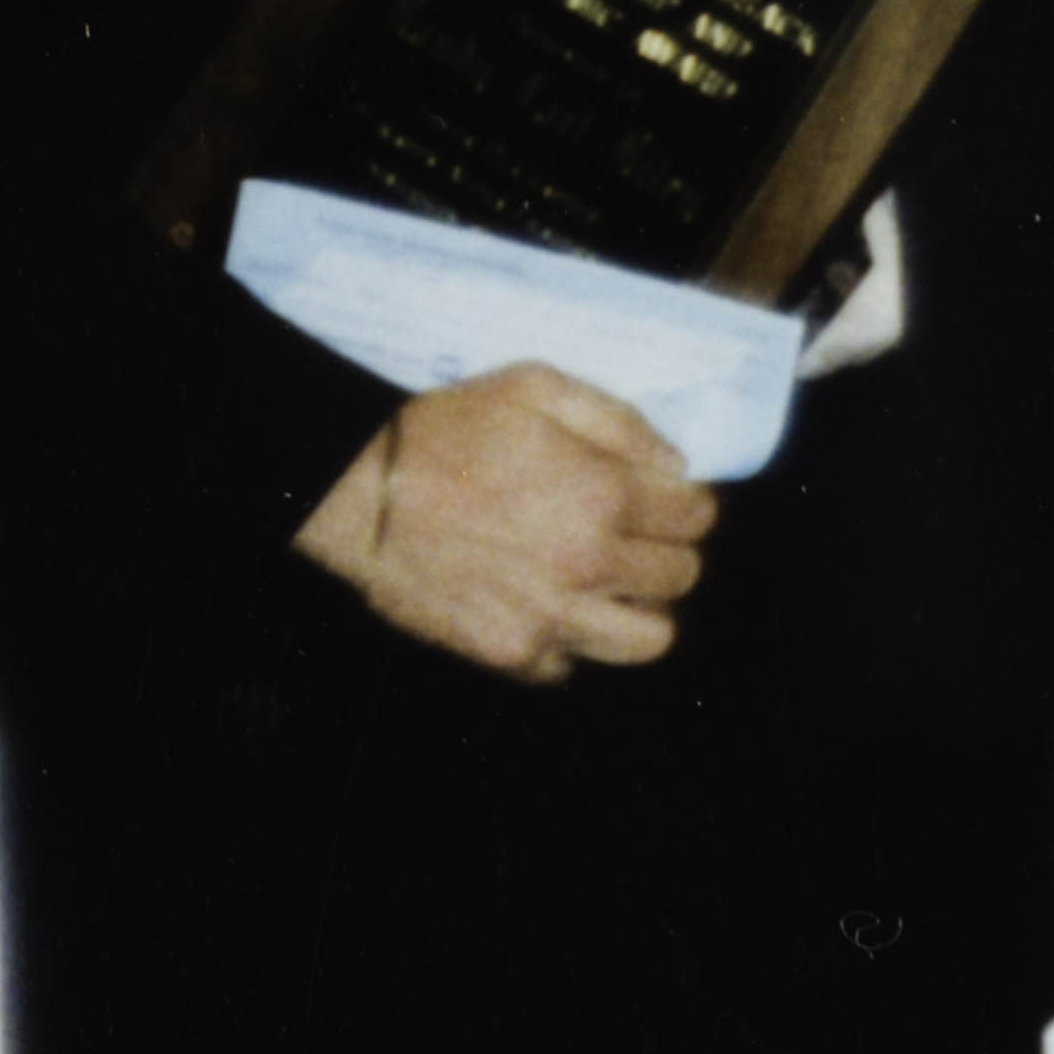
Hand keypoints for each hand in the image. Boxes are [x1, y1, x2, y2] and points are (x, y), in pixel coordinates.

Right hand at [301, 364, 705, 682]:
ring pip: (649, 639)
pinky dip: (568, 642)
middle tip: (632, 538)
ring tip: (607, 585)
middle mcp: (589, 563)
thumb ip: (620, 422)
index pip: (697, 517)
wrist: (356, 491)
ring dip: (638, 609)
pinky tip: (547, 608)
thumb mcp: (536, 388)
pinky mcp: (509, 653)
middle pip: (681, 575)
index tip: (663, 501)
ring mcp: (551, 617)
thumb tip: (677, 467)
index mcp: (605, 495)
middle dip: (667, 552)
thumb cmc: (444, 430)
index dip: (685, 504)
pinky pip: (572, 665)